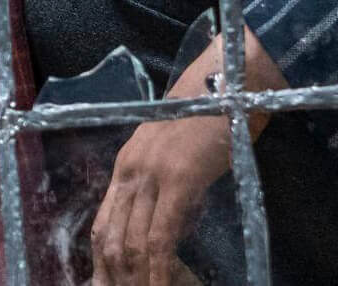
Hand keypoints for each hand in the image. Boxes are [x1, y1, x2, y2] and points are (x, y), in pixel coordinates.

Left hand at [91, 27, 284, 285]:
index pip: (104, 223)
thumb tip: (174, 224)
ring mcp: (153, 173)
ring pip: (132, 243)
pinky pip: (161, 238)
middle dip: (117, 276)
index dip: (106, 261)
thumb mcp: (179, 147)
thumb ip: (168, 183)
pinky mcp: (179, 179)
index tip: (115, 283)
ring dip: (139, 278)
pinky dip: (161, 270)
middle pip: (111, 238)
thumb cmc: (215, 106)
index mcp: (128, 161)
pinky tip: (165, 285)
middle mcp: (131, 168)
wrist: (233, 72)